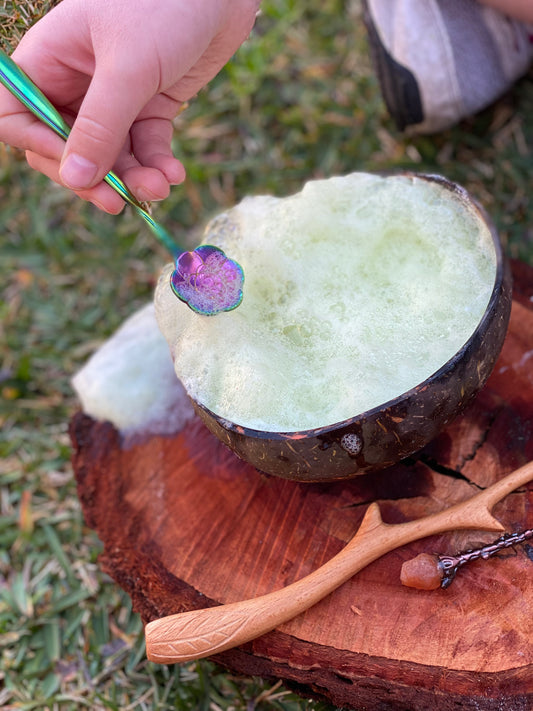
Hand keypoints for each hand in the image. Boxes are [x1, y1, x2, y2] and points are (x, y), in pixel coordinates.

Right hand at [0, 0, 258, 212]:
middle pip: (66, 147)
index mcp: (50, 60)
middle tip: (117, 202)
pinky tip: (174, 174)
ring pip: (110, 156)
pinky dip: (157, 164)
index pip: (17, 115)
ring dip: (132, 179)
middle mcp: (76, 82)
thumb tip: (75, 178)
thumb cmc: (165, 5)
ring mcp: (115, 97)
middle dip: (93, 177)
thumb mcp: (128, 67)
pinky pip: (145, 148)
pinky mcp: (150, 106)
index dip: (38, 147)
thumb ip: (100, 125)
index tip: (75, 168)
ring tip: (160, 187)